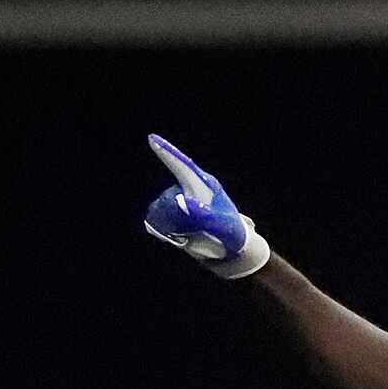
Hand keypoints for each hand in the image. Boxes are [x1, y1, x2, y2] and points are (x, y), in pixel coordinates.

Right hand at [141, 135, 269, 277]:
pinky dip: (168, 229)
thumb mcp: (224, 227)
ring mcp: (182, 200)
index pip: (184, 166)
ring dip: (173, 224)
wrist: (235, 250)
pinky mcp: (176, 213)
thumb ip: (205, 216)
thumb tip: (181, 202)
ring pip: (164, 208)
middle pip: (170, 196)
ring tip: (195, 235)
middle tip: (195, 231)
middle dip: (175, 214)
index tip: (152, 138)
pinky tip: (183, 237)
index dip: (168, 152)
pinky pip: (162, 219)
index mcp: (205, 185)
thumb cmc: (234, 235)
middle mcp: (191, 189)